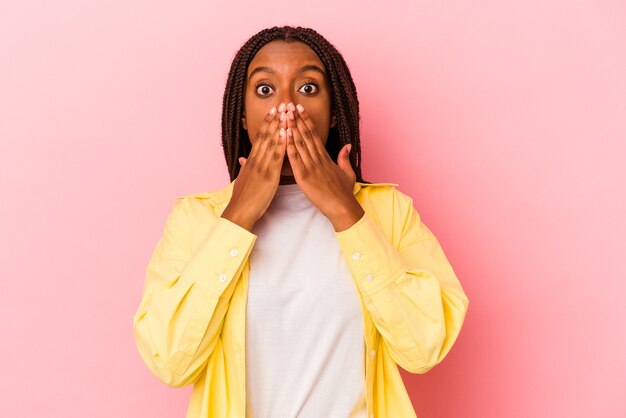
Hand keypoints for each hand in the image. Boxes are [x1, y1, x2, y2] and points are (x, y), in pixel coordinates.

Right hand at [221, 104, 287, 230]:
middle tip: (281, 105)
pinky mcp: (268, 177)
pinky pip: (276, 158)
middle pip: (265, 136)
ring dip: (279, 127)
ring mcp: (262, 167)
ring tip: (286, 113)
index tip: (273, 112)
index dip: (267, 124)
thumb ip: (245, 168)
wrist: (240, 212)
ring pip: (271, 143)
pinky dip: (281, 144)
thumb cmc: (243, 199)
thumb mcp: (242, 180)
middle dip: (274, 120)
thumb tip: (243, 160)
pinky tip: (286, 134)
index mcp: (251, 162)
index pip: (259, 138)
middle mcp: (256, 161)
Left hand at [285, 103, 364, 231]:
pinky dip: (289, 145)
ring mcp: (311, 167)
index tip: (300, 109)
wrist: (342, 207)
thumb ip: (344, 158)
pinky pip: (295, 158)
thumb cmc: (344, 193)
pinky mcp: (304, 177)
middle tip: (288, 104)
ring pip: (300, 143)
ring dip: (291, 127)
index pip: (314, 135)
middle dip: (297, 118)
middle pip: (306, 134)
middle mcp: (318, 159)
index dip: (306, 121)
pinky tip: (284, 134)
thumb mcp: (348, 173)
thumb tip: (347, 146)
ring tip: (284, 113)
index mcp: (326, 157)